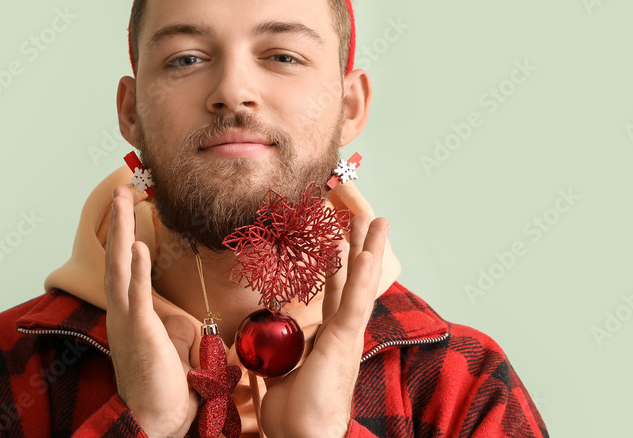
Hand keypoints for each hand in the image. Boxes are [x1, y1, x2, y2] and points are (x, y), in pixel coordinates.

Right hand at [105, 185, 198, 436]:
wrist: (154, 421)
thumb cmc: (164, 390)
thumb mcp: (173, 351)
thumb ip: (174, 331)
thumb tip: (184, 323)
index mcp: (129, 315)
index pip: (125, 266)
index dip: (125, 234)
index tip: (130, 206)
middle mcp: (121, 313)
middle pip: (117, 257)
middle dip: (119, 220)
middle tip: (123, 187)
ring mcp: (126, 321)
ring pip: (120, 267)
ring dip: (122, 231)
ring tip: (125, 200)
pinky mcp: (138, 334)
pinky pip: (137, 296)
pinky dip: (137, 269)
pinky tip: (139, 245)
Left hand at [258, 213, 389, 437]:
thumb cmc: (292, 416)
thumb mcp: (277, 374)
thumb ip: (273, 356)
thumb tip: (257, 348)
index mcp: (329, 338)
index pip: (336, 291)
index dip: (338, 264)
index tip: (340, 238)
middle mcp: (343, 333)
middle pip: (355, 280)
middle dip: (362, 246)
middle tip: (370, 215)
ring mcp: (346, 337)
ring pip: (360, 284)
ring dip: (368, 249)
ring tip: (375, 220)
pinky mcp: (343, 343)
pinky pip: (351, 305)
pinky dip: (359, 278)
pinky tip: (364, 254)